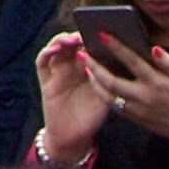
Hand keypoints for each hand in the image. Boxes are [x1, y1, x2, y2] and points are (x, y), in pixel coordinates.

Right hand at [36, 32, 109, 161]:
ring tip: (72, 39)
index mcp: (88, 68)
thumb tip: (126, 62)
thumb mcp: (105, 96)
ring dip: (63, 40)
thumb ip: (110, 79)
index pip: (89, 46)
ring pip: (57, 48)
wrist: (75, 137)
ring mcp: (57, 72)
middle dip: (80, 35)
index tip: (106, 31)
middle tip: (88, 31)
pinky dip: (47, 53)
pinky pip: (42, 62)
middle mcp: (72, 66)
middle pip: (73, 44)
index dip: (95, 37)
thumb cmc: (92, 116)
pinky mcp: (46, 80)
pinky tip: (55, 49)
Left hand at [76, 36, 168, 168]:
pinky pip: (114, 107)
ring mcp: (138, 110)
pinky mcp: (136, 119)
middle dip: (95, 66)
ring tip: (87, 68)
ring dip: (95, 81)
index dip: (115, 46)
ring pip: (109, 96)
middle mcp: (144, 97)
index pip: (131, 60)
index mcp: (157, 83)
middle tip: (83, 53)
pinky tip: (98, 84)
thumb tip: (153, 48)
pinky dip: (103, 94)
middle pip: (112, 81)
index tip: (101, 34)